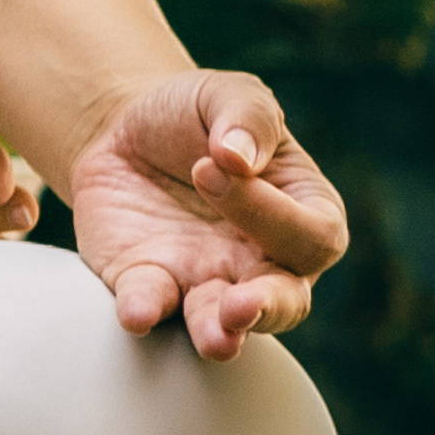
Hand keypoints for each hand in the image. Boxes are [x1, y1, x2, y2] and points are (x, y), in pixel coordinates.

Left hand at [55, 69, 345, 357]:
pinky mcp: (149, 284)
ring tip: (216, 339)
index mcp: (301, 211)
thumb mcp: (227, 95)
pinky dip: (145, 311)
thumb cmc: (195, 115)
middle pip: (286, 301)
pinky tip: (137, 313)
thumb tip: (237, 156)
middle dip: (266, 310)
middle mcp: (262, 260)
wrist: (122, 128)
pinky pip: (152, 308)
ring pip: (224, 325)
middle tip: (241, 306)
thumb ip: (247, 117)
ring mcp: (206, 280)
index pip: (311, 235)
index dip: (271, 213)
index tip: (211, 167)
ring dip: (219, 333)